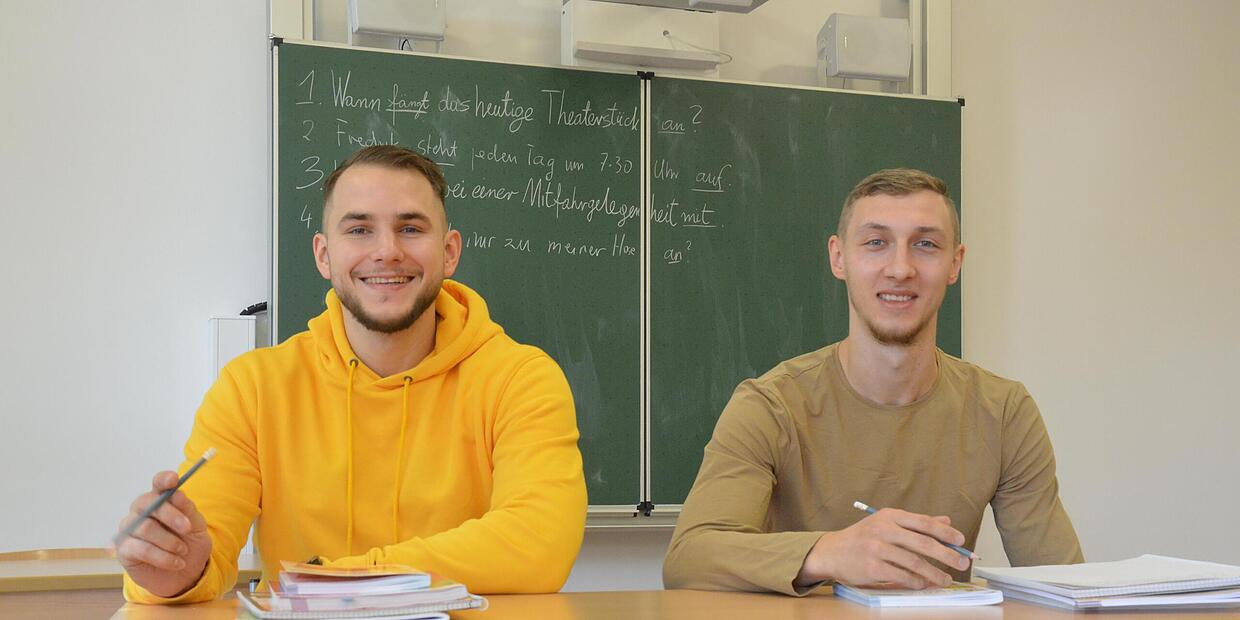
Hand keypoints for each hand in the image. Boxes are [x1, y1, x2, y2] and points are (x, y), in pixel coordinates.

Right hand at [114, 471, 211, 597]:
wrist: (186, 575)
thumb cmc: (190, 545)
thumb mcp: (198, 528)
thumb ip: (188, 511)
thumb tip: (178, 494)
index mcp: (161, 501)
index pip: (158, 484)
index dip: (163, 480)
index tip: (173, 480)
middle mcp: (142, 511)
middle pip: (148, 503)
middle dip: (170, 515)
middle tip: (188, 529)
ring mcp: (130, 530)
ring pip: (145, 528)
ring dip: (169, 541)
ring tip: (183, 551)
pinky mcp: (124, 550)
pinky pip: (141, 549)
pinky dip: (163, 557)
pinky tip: (176, 563)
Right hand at [796, 508, 971, 589]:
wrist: (831, 551)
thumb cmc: (862, 538)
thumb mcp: (886, 524)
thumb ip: (916, 524)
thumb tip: (946, 522)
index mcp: (889, 515)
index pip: (924, 522)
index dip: (945, 533)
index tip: (961, 541)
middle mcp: (883, 529)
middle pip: (924, 543)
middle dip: (947, 555)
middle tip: (962, 563)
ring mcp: (876, 548)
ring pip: (915, 562)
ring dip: (934, 573)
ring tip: (945, 579)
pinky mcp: (871, 567)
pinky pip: (901, 576)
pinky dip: (916, 581)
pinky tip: (924, 584)